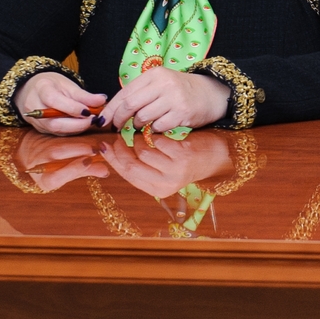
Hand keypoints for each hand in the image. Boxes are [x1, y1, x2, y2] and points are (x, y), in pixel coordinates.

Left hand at [11, 132, 108, 191]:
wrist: (31, 153)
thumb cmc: (52, 167)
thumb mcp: (67, 174)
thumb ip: (85, 171)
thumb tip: (106, 171)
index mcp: (45, 181)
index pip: (54, 178)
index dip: (73, 169)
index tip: (88, 161)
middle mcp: (38, 165)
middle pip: (56, 156)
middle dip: (78, 151)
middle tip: (96, 149)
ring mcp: (38, 150)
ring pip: (57, 145)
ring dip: (77, 143)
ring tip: (93, 143)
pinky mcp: (38, 137)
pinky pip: (56, 136)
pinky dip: (73, 136)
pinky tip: (85, 136)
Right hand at [13, 71, 107, 134]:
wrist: (35, 91)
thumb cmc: (54, 86)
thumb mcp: (68, 85)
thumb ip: (84, 95)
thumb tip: (101, 101)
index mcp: (40, 89)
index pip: (53, 100)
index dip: (72, 108)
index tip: (88, 111)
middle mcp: (34, 107)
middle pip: (54, 122)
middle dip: (76, 124)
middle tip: (93, 120)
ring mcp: (36, 121)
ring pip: (56, 131)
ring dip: (76, 129)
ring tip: (90, 121)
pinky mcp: (41, 130)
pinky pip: (57, 134)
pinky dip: (72, 131)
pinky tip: (82, 126)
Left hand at [97, 65, 229, 134]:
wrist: (212, 94)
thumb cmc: (180, 91)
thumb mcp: (160, 85)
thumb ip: (140, 93)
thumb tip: (113, 110)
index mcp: (154, 74)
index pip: (125, 92)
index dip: (111, 109)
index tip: (103, 120)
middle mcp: (164, 83)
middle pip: (130, 105)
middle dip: (119, 119)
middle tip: (116, 128)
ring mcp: (174, 97)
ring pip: (143, 117)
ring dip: (138, 126)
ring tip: (142, 126)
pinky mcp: (183, 112)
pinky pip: (159, 126)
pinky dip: (154, 130)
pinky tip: (158, 127)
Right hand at [98, 128, 234, 199]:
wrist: (216, 156)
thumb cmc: (185, 159)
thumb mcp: (163, 168)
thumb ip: (142, 165)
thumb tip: (111, 152)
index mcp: (156, 189)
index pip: (127, 175)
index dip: (113, 160)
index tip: (103, 146)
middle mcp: (165, 184)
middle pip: (131, 166)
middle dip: (120, 149)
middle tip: (116, 135)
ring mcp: (175, 170)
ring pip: (143, 152)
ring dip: (137, 139)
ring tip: (136, 131)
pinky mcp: (183, 155)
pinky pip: (157, 142)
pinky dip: (152, 134)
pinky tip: (153, 129)